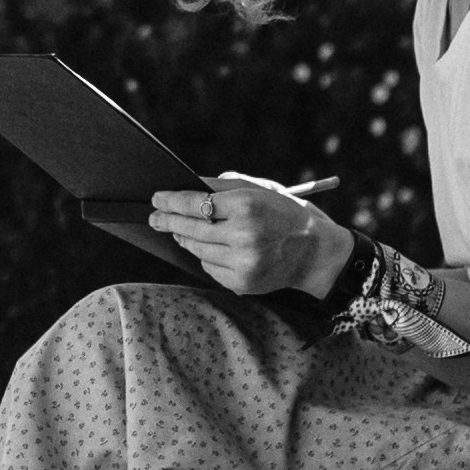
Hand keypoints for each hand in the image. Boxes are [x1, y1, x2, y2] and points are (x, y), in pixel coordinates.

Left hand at [147, 171, 342, 297]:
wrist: (316, 253)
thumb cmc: (285, 214)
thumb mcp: (259, 190)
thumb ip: (222, 186)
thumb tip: (187, 186)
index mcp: (247, 206)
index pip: (195, 203)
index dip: (171, 201)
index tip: (156, 198)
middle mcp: (243, 235)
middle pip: (190, 228)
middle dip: (167, 221)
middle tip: (154, 217)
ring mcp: (242, 262)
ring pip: (197, 249)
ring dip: (185, 238)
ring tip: (179, 231)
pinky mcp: (242, 283)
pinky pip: (209, 267)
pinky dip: (206, 256)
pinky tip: (210, 248)